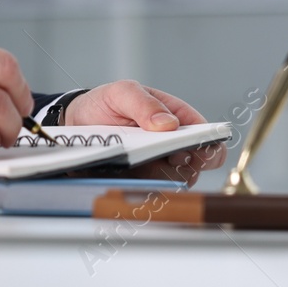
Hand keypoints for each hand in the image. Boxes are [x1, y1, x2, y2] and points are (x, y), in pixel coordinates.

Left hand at [62, 79, 225, 178]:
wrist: (77, 122)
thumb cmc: (106, 103)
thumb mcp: (122, 92)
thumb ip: (144, 103)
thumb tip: (169, 124)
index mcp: (179, 120)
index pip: (209, 139)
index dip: (208, 149)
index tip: (190, 151)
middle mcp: (174, 147)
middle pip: (196, 166)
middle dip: (183, 167)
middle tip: (164, 160)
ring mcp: (159, 167)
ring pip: (175, 183)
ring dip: (160, 178)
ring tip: (138, 165)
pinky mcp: (142, 182)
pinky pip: (151, 194)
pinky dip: (144, 190)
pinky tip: (129, 178)